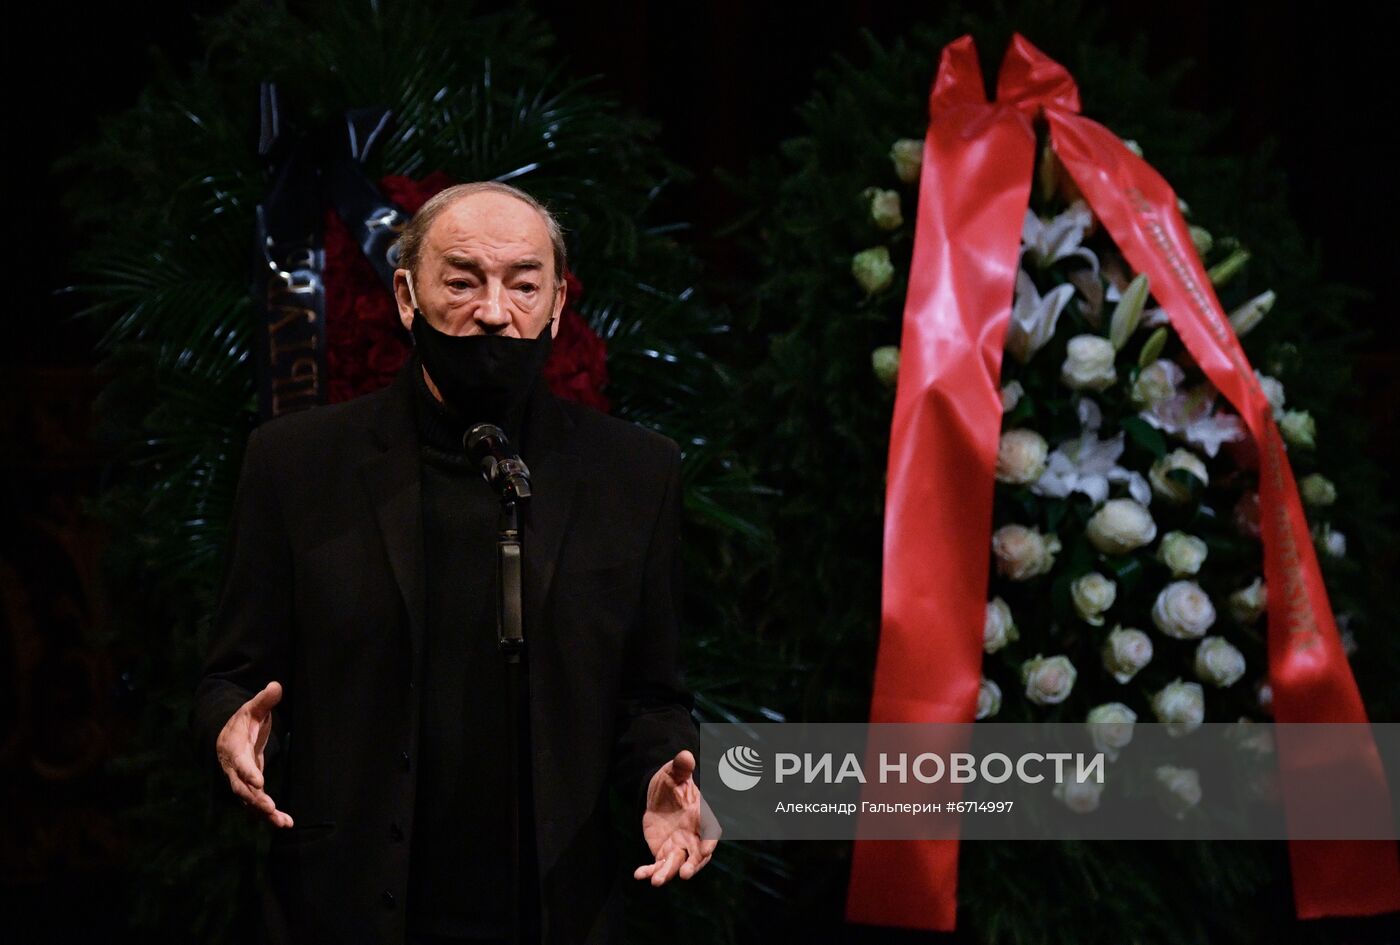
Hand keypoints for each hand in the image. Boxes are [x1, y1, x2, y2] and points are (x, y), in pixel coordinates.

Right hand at [215, 680, 292, 827]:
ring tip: (282, 822)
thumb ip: (264, 700)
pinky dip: (269, 815)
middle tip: (268, 807)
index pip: (239, 763)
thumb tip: (276, 686)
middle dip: (254, 799)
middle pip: (241, 788)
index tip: (258, 782)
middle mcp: (235, 770)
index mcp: (234, 749)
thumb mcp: (252, 708)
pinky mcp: (250, 790)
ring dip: (265, 813)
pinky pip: (257, 806)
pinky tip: (286, 823)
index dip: (248, 772)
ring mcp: (241, 782)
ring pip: (250, 802)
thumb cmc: (242, 722)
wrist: (227, 738)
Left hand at [634, 749, 719, 885]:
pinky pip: (658, 865)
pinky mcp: (663, 853)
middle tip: (685, 875)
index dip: (709, 840)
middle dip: (692, 865)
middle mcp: (693, 836)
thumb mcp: (674, 773)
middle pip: (696, 855)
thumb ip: (681, 767)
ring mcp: (679, 847)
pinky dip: (649, 871)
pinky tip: (639, 875)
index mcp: (700, 816)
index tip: (706, 851)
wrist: (659, 797)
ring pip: (676, 864)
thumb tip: (685, 755)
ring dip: (667, 873)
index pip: (710, 830)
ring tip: (656, 882)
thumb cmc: (672, 783)